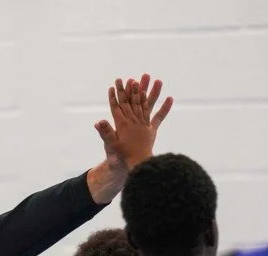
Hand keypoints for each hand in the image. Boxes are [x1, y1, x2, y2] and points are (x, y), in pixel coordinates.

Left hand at [87, 73, 172, 203]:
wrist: (125, 168)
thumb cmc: (116, 158)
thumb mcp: (110, 144)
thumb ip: (105, 133)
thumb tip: (97, 122)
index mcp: (121, 123)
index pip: (121, 104)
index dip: (122, 93)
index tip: (124, 80)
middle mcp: (131, 121)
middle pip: (136, 101)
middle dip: (140, 88)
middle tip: (145, 74)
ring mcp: (141, 125)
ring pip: (148, 106)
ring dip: (153, 94)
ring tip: (159, 80)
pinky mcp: (149, 131)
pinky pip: (158, 118)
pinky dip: (164, 109)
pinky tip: (170, 98)